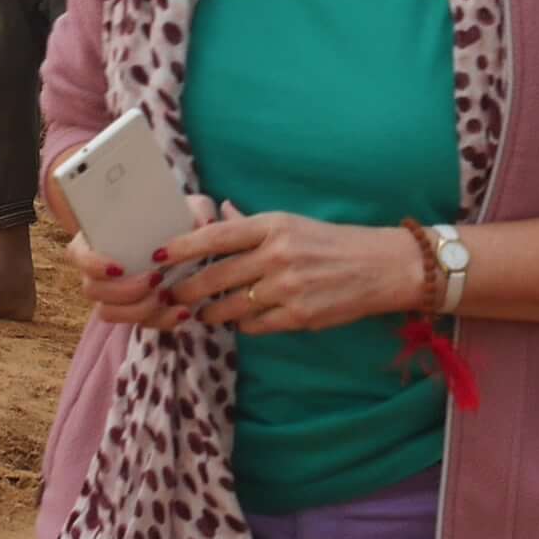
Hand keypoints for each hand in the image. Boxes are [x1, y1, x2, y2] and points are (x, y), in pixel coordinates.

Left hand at [160, 211, 424, 334]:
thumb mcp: (292, 224)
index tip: (158, 256)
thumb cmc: (333, 242)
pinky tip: (241, 321)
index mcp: (274, 226)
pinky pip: (255, 326)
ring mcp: (288, 288)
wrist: (381, 267)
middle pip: (215, 276)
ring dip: (211, 313)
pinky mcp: (299, 316)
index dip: (182, 247)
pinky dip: (243, 325)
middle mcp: (277, 255)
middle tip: (170, 296)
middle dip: (186, 290)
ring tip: (202, 314)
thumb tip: (220, 212)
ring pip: (230, 307)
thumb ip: (252, 224)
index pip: (216, 236)